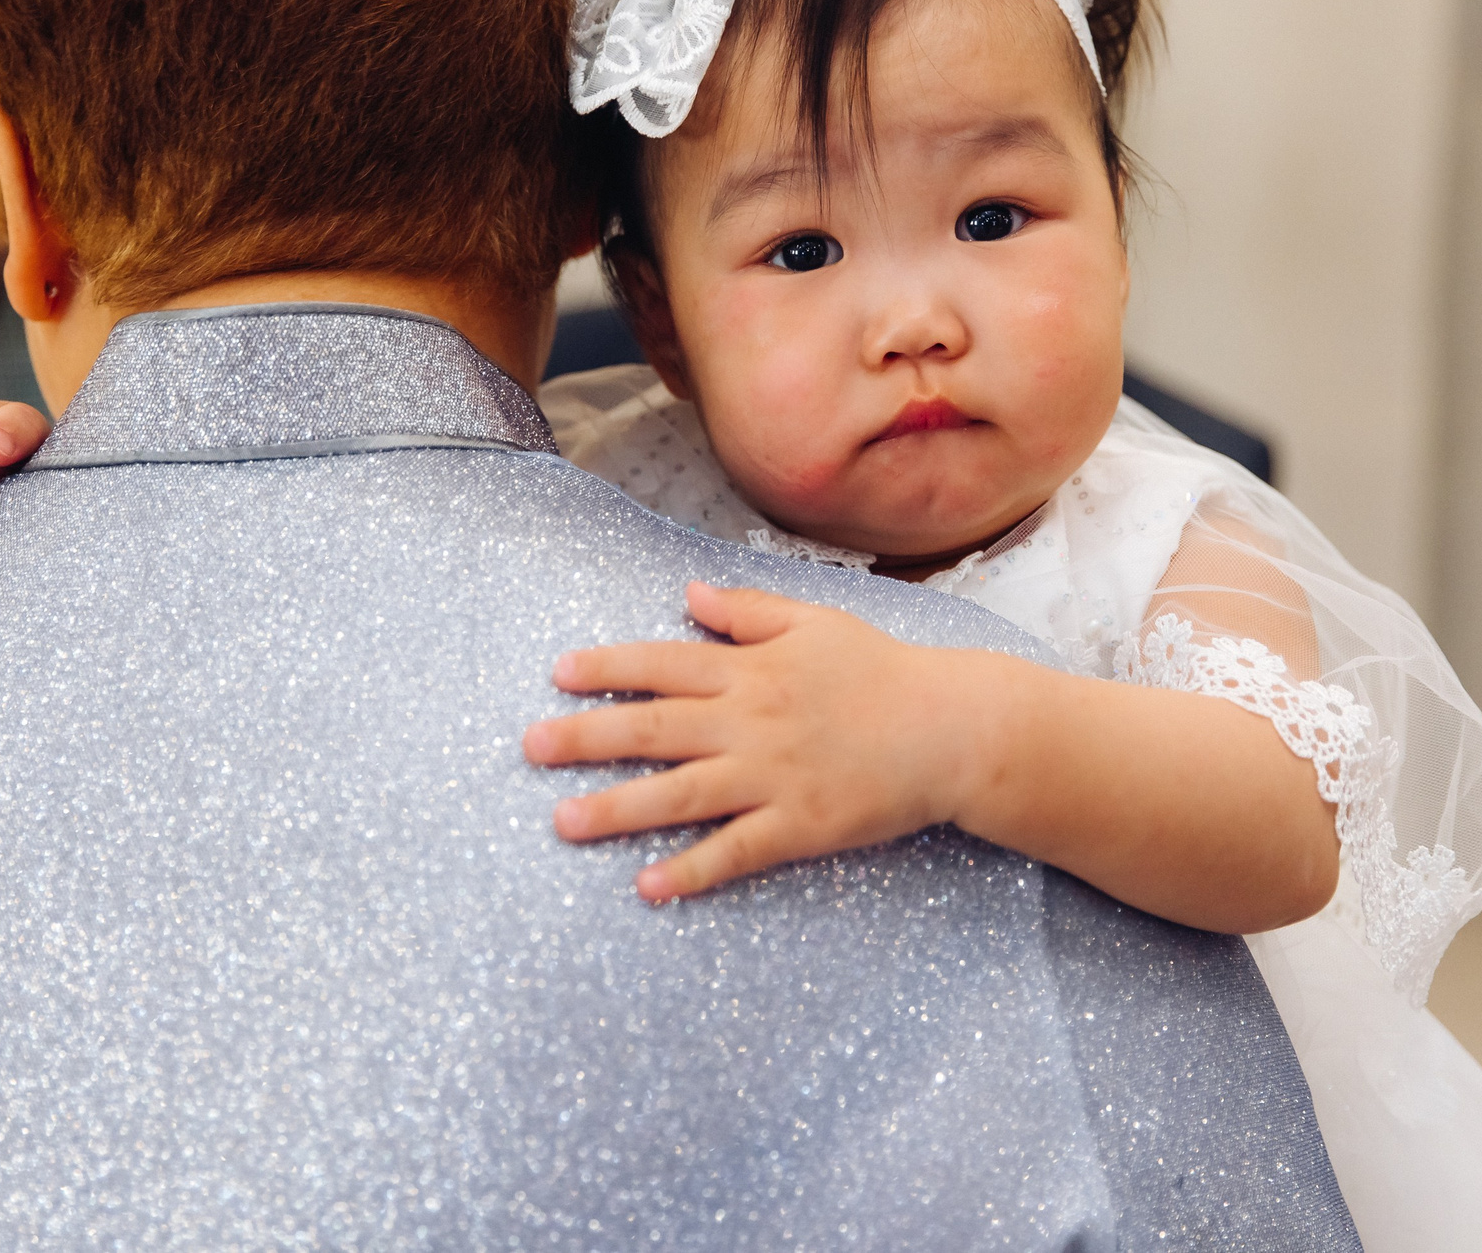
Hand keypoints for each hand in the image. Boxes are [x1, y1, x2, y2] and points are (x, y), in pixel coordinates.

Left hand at [522, 581, 985, 901]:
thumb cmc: (882, 672)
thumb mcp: (815, 622)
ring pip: (679, 794)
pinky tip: (647, 886)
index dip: (608, 668)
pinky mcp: (799, 826)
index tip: (558, 674)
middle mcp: (750, 722)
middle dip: (586, 738)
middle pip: (654, 729)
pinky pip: (734, 852)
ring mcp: (772, 777)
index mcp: (751, 670)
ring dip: (618, 809)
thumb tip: (688, 594)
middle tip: (530, 748)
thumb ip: (748, 612)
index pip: (663, 665)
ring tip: (563, 822)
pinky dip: (690, 871)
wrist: (951, 729)